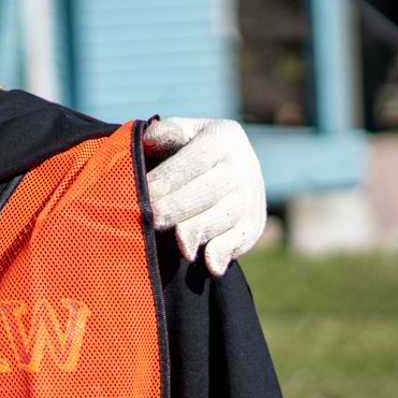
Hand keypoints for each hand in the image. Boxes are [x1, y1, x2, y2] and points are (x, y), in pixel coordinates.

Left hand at [142, 117, 266, 275]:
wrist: (223, 168)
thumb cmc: (186, 151)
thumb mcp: (176, 134)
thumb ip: (163, 135)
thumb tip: (149, 142)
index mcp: (223, 137)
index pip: (195, 159)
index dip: (168, 179)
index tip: (143, 194)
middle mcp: (243, 164)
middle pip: (211, 190)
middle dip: (178, 208)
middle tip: (152, 220)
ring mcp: (251, 195)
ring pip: (227, 216)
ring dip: (199, 231)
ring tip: (178, 244)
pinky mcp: (254, 223)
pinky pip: (242, 238)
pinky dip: (225, 251)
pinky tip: (209, 264)